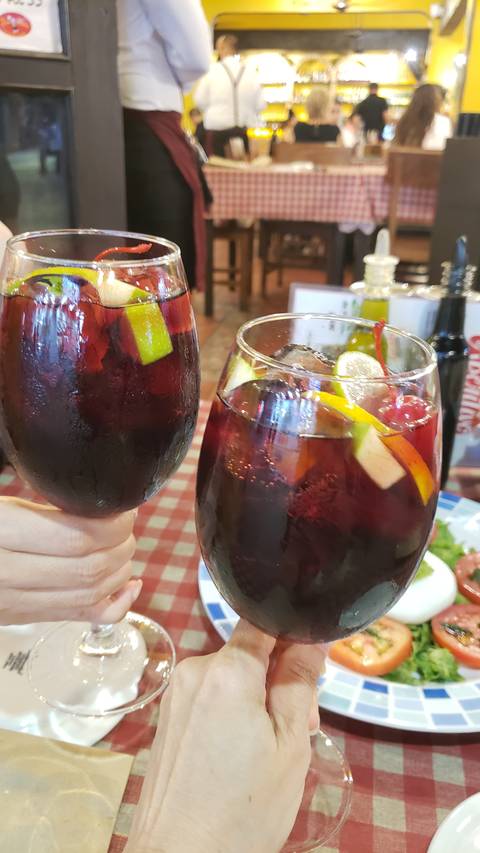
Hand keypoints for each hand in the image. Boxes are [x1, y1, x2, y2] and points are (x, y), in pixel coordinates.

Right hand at [0, 497, 139, 624]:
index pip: (74, 538)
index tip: (123, 509)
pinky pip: (81, 618)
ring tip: (123, 545)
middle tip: (125, 524)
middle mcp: (5, 573)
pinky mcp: (22, 617)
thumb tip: (93, 501)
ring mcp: (13, 602)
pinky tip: (127, 586)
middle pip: (88, 568)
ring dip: (120, 569)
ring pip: (89, 595)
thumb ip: (39, 505)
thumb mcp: (1, 506)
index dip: (111, 524)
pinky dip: (116, 606)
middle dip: (120, 544)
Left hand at [125, 620, 324, 852]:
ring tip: (272, 749)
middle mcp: (195, 672)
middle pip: (250, 653)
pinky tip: (243, 754)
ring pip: (231, 677)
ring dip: (257, 698)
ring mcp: (177, 695)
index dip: (293, 638)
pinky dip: (232, 713)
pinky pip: (210, 697)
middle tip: (302, 726)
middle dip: (279, 678)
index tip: (312, 667)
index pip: (265, 622)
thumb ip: (300, 683)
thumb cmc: (243, 811)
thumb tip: (311, 640)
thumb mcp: (290, 745)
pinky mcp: (168, 717)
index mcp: (228, 672)